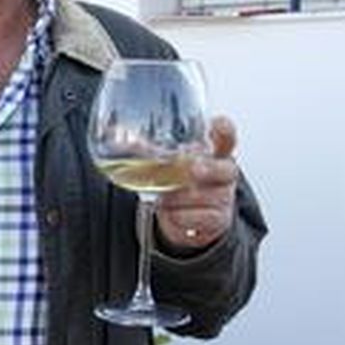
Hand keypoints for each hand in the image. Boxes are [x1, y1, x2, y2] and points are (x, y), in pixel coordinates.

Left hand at [157, 115, 238, 252]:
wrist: (188, 220)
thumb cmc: (180, 185)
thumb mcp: (169, 166)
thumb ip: (151, 151)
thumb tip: (118, 136)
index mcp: (214, 154)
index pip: (226, 138)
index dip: (224, 130)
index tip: (217, 124)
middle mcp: (224, 174)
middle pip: (225, 169)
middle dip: (207, 169)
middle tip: (191, 168)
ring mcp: (224, 197)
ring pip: (203, 195)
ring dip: (179, 197)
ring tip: (165, 197)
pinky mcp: (219, 219)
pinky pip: (199, 217)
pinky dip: (179, 216)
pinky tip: (170, 212)